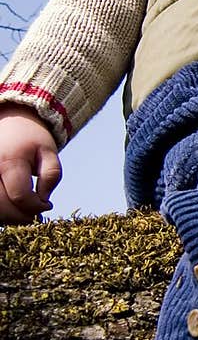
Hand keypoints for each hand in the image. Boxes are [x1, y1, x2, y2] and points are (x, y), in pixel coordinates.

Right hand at [0, 105, 61, 223]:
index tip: (48, 205)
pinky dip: (3, 211)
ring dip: (10, 217)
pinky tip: (14, 206)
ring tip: (26, 210)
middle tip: (37, 214)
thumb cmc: (32, 138)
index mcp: (10, 161)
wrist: (10, 122)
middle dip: (22, 216)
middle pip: (2, 207)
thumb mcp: (49, 152)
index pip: (20, 196)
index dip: (36, 207)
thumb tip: (43, 199)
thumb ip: (51, 176)